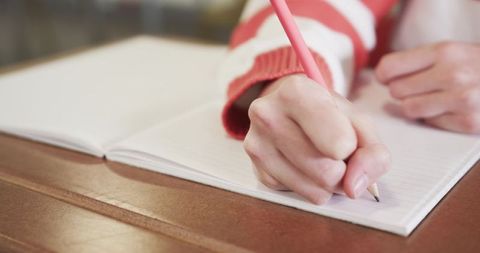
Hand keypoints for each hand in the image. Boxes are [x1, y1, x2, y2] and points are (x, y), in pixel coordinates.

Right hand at [244, 75, 389, 203]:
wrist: (288, 110)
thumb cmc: (326, 113)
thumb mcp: (358, 120)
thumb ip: (373, 152)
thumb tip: (354, 187)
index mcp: (296, 92)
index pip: (340, 144)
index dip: (353, 146)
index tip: (344, 133)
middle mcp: (268, 115)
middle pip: (328, 173)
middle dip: (342, 170)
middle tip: (335, 152)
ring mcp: (257, 145)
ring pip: (315, 191)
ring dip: (329, 183)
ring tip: (322, 159)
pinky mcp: (257, 170)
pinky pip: (300, 196)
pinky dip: (310, 187)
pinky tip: (304, 166)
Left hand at [376, 42, 479, 133]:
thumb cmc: (476, 66)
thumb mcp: (451, 52)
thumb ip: (418, 61)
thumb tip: (382, 76)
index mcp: (444, 51)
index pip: (389, 68)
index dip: (384, 75)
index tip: (388, 77)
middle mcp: (451, 74)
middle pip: (396, 91)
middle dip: (402, 91)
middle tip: (418, 88)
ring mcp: (461, 99)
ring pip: (409, 109)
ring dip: (415, 106)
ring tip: (432, 99)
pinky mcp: (468, 122)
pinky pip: (429, 122)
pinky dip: (434, 117)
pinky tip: (448, 108)